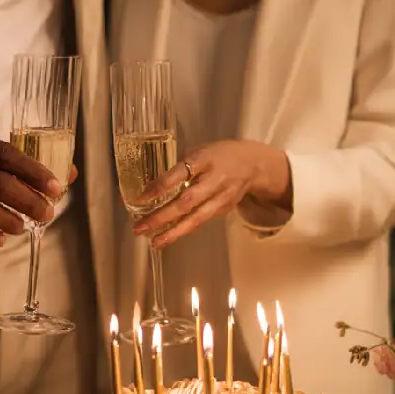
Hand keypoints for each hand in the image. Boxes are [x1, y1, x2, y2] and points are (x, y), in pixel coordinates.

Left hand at [133, 141, 291, 248]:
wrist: (254, 164)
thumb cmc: (220, 154)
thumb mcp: (199, 151)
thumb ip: (181, 167)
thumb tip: (153, 185)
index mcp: (205, 159)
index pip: (180, 174)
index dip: (160, 187)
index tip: (141, 197)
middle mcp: (214, 180)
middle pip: (186, 202)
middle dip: (162, 217)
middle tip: (140, 227)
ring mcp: (221, 197)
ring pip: (195, 218)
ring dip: (173, 233)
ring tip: (155, 243)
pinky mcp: (223, 209)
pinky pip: (201, 221)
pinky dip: (183, 230)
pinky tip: (168, 237)